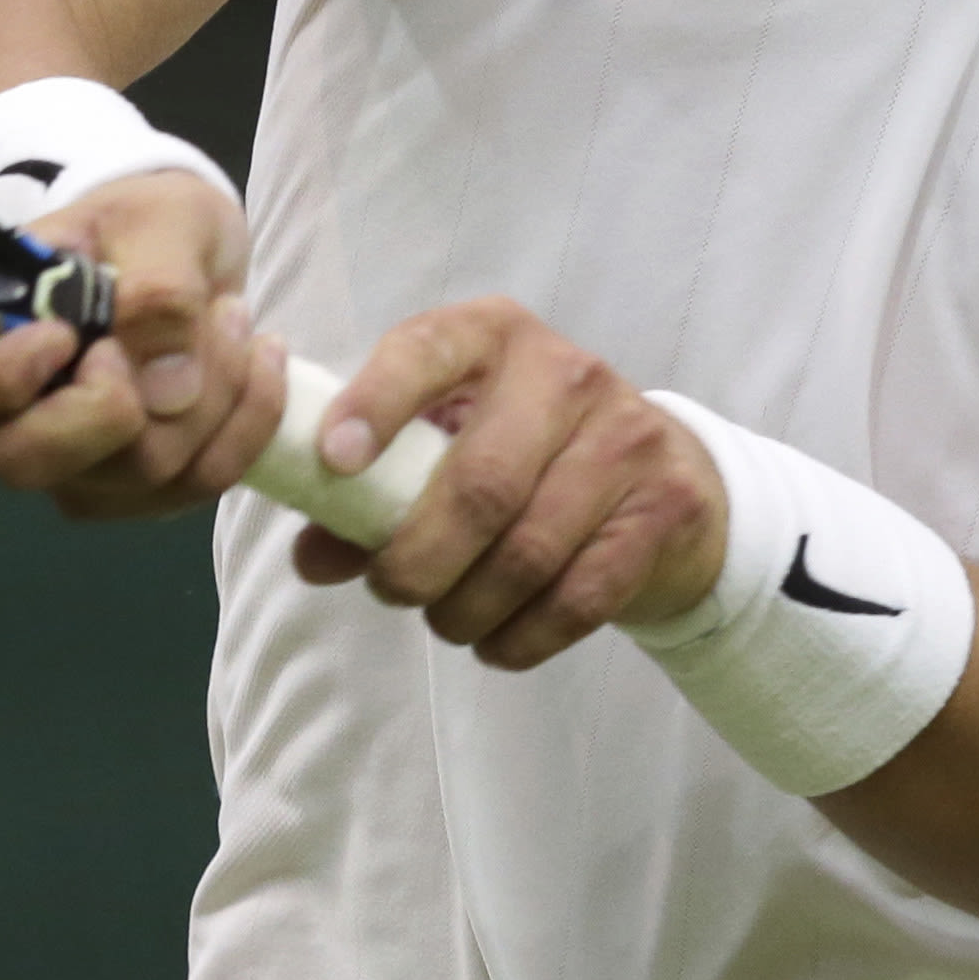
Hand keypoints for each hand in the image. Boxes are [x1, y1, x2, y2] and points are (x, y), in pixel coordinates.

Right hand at [0, 166, 289, 521]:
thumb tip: (165, 388)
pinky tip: (262, 357)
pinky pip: (195, 484)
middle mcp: (4, 412)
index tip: (66, 332)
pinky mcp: (135, 487)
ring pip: (133, 474)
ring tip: (232, 314)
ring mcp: (69, 461)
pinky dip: (246, 421)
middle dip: (122, 401)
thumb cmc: (143, 221)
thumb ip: (157, 285)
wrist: (186, 248)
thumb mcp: (159, 218)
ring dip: (211, 395)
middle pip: (26, 460)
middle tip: (175, 324)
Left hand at [294, 297, 728, 669]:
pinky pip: (579, 597)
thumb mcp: (452, 445)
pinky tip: (498, 642)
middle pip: (480, 484)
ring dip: (467, 608)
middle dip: (419, 558)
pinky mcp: (664, 506)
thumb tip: (314, 556)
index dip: (376, 404)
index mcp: (493, 337)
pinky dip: (522, 637)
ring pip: (527, 551)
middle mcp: (565, 372)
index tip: (335, 462)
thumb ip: (377, 492)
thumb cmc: (530, 454)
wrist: (665, 479)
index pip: (426, 350)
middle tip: (392, 590)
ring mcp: (625, 437)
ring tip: (446, 620)